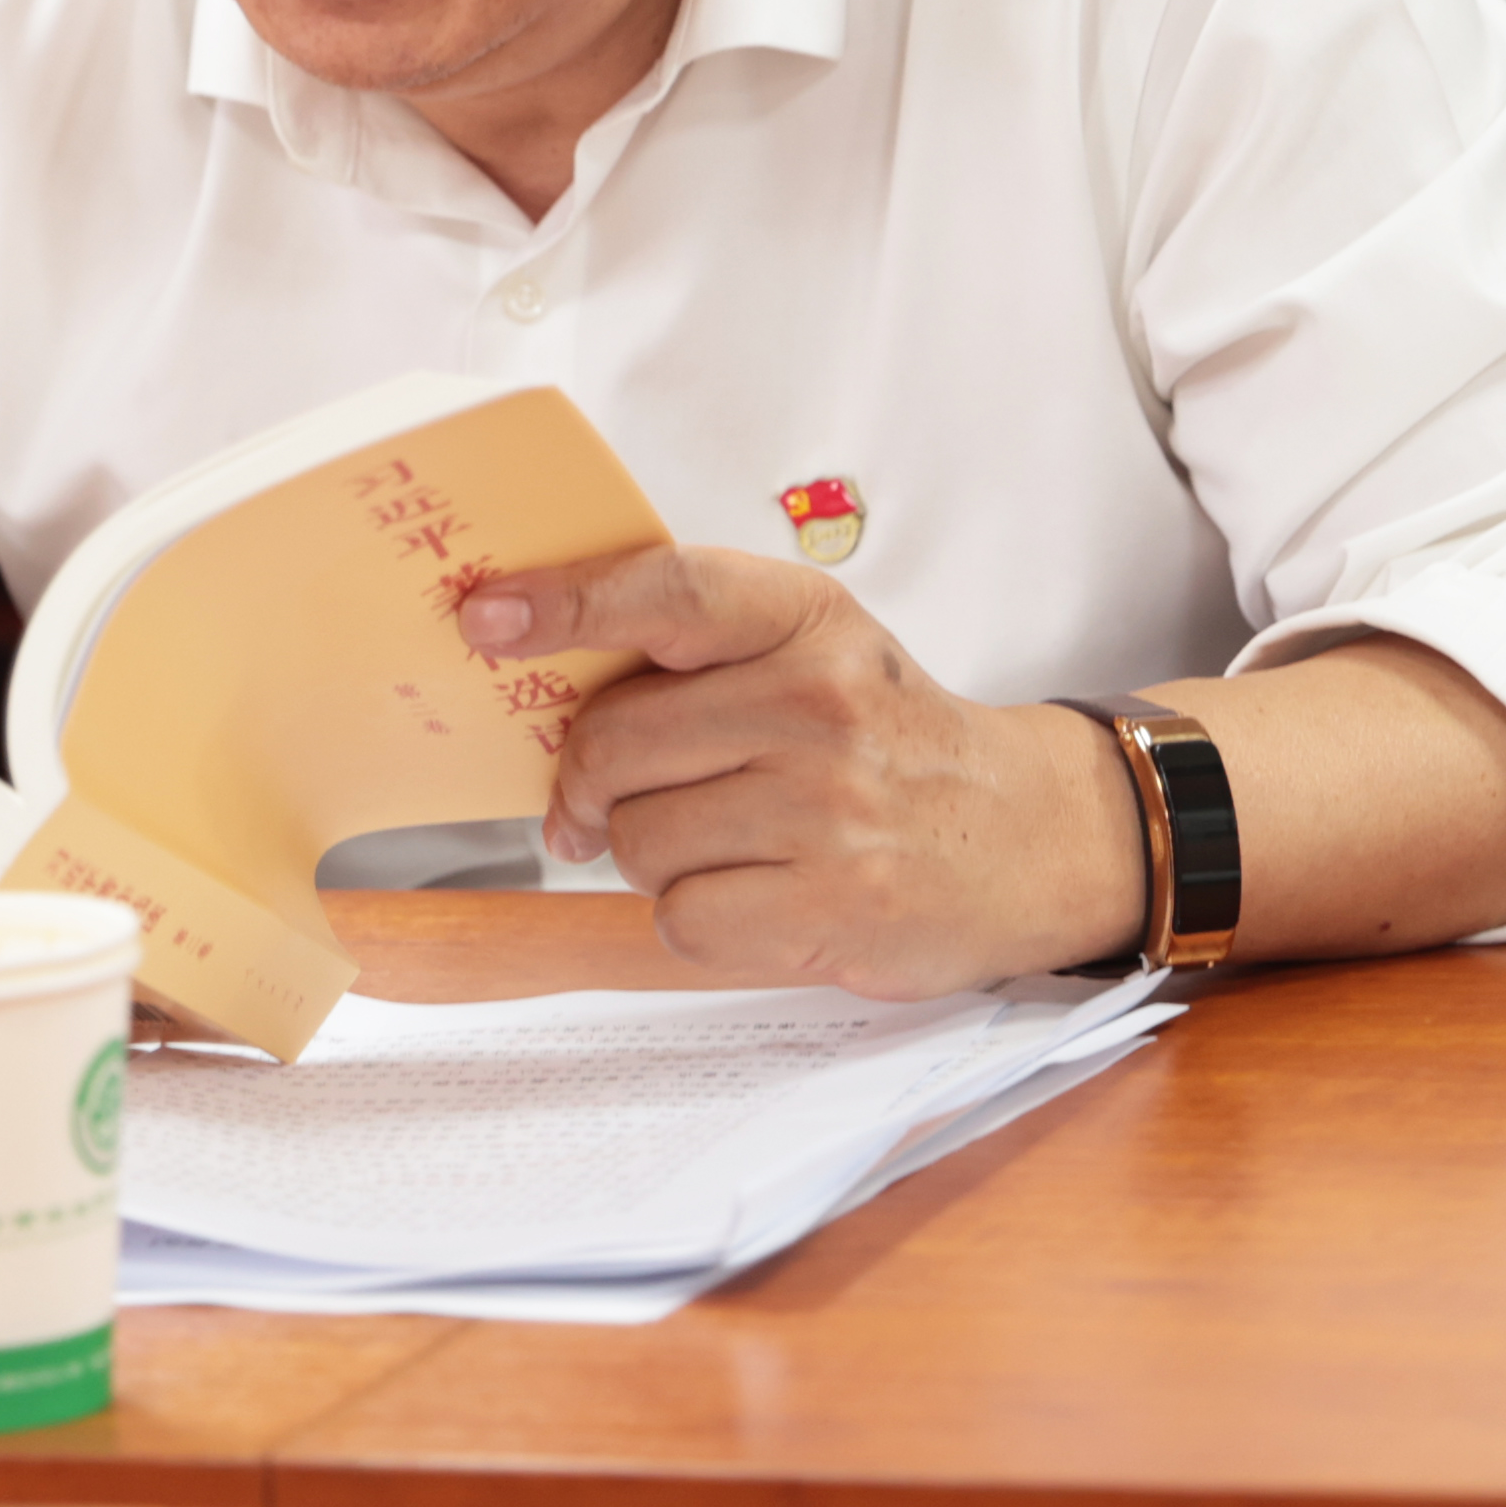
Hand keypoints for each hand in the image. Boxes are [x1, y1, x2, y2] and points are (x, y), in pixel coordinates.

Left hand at [460, 545, 1143, 996]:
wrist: (1018, 836)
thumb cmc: (881, 738)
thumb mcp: (810, 650)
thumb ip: (692, 647)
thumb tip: (527, 668)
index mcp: (805, 618)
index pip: (665, 590)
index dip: (564, 603)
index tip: (486, 619)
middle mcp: (820, 702)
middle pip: (613, 742)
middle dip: (595, 781)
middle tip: (621, 795)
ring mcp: (829, 808)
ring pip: (636, 838)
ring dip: (654, 853)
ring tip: (730, 842)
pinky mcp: (831, 905)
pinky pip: (680, 916)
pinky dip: (697, 916)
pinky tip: (758, 893)